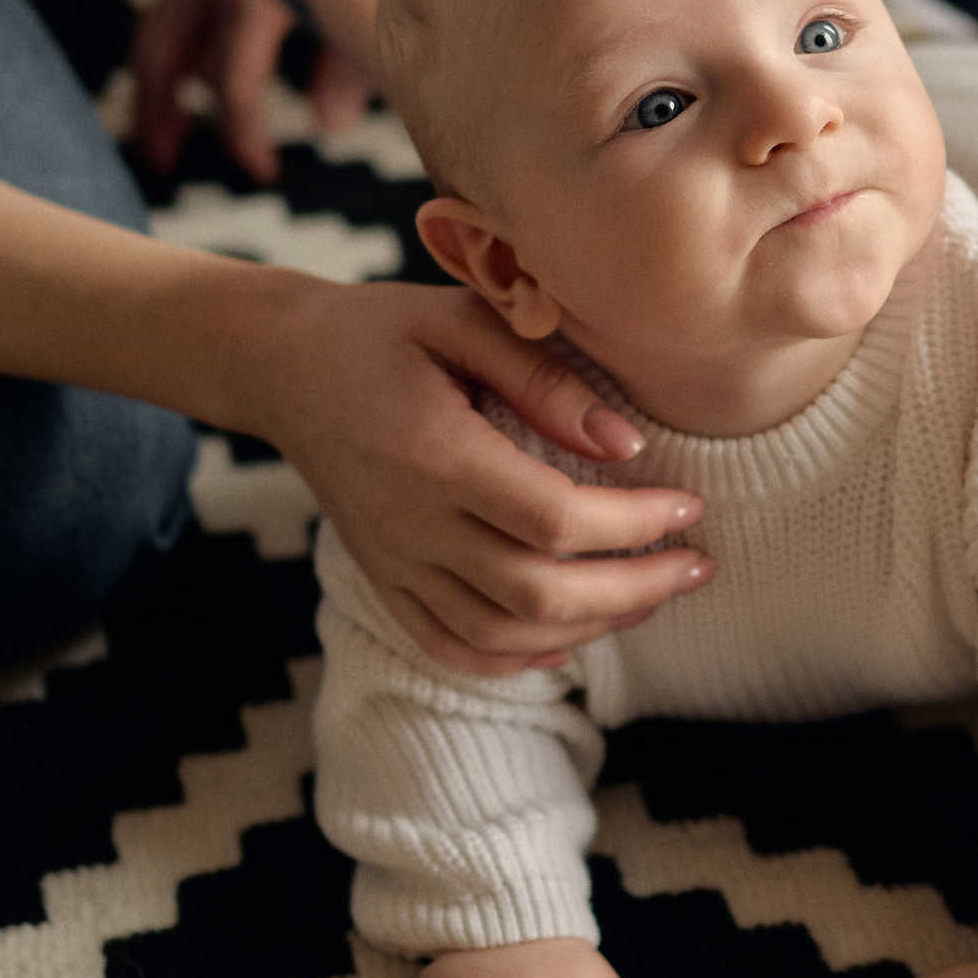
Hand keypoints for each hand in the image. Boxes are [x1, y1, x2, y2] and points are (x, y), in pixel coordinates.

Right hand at [130, 0, 373, 183]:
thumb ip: (352, 58)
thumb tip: (329, 126)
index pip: (233, 83)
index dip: (243, 135)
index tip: (262, 171)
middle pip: (163, 57)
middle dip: (159, 117)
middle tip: (161, 165)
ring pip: (158, 28)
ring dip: (153, 87)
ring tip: (160, 136)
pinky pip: (174, 0)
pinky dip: (173, 43)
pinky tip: (184, 73)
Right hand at [251, 279, 715, 672]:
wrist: (280, 364)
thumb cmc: (384, 332)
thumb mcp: (464, 321)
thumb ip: (546, 380)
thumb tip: (626, 444)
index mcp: (434, 453)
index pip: (554, 518)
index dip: (634, 524)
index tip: (689, 506)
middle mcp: (410, 522)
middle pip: (536, 591)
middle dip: (633, 588)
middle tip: (696, 567)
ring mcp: (392, 561)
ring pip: (500, 632)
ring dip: (588, 626)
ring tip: (652, 596)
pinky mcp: (382, 578)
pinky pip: (449, 645)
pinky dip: (514, 657)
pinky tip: (568, 638)